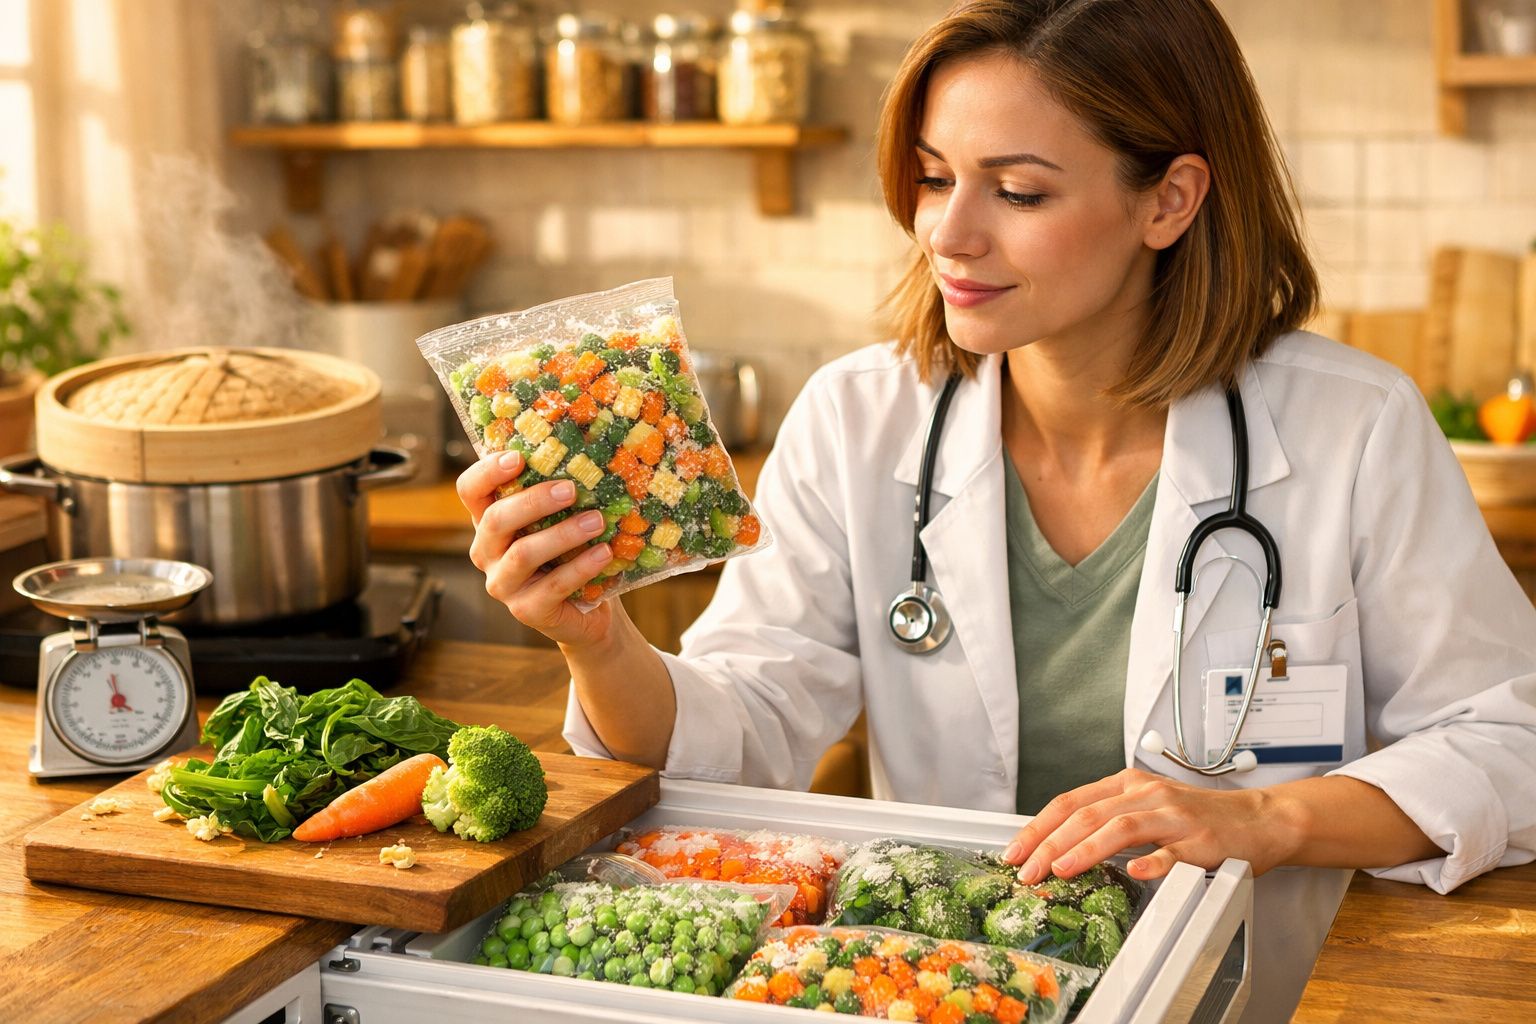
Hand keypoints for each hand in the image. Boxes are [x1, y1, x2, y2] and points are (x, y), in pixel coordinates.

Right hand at [458, 451, 618, 646]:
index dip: (487, 472)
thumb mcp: (559, 521)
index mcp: (489, 522)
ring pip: (523, 553)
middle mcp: (486, 552)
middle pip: (495, 520)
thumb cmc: (570, 553)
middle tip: (571, 489)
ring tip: (597, 521)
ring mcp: (503, 584)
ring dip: (563, 534)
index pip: (470, 491)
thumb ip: (558, 494)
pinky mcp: (527, 610)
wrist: (586, 610)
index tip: (518, 457)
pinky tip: (604, 552)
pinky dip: (581, 566)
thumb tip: (587, 454)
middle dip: (534, 501)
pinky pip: (553, 585)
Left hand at [1000, 768, 1299, 882]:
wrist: (1259, 819)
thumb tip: (1059, 843)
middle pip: (1087, 815)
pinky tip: (1136, 873)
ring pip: (1120, 827)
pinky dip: (1153, 862)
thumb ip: (1108, 818)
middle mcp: (1147, 795)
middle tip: (1027, 870)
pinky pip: (1173, 852)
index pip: (1071, 802)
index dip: (1038, 826)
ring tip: (1060, 869)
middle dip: (1050, 843)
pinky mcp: (1201, 841)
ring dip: (1086, 849)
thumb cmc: (1198, 817)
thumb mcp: (1146, 806)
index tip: (1015, 851)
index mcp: (1127, 785)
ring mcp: (1174, 817)